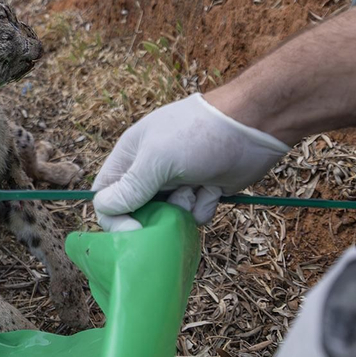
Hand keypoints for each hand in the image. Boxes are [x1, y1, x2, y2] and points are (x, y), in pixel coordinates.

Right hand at [91, 93, 288, 231]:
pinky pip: (193, 215)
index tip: (134, 230)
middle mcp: (151, 169)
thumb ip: (130, 187)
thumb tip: (103, 208)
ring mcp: (177, 181)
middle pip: (136, 210)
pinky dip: (203, 206)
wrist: (252, 126)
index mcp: (131, 156)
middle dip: (154, 215)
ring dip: (182, 209)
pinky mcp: (202, 191)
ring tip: (196, 187)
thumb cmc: (199, 135)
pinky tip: (213, 189)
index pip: (105, 194)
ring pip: (167, 216)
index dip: (114, 215)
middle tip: (173, 205)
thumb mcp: (157, 160)